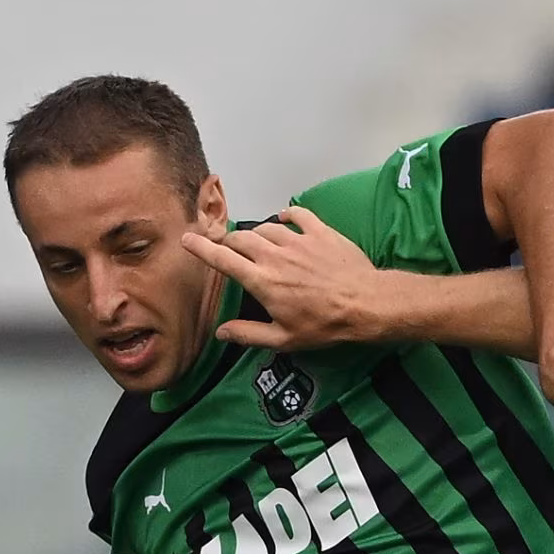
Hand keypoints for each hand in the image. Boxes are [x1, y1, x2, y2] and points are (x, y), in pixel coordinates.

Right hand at [181, 207, 385, 349]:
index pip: (223, 259)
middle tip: (227, 247)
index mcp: (262, 280)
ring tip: (256, 242)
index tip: (188, 239)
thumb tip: (221, 333)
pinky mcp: (319, 232)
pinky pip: (298, 215)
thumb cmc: (325, 325)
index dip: (202, 248)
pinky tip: (285, 219)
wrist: (365, 304)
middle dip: (228, 241)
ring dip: (256, 233)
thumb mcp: (284, 339)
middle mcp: (274, 255)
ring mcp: (297, 240)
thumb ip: (249, 334)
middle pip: (241, 239)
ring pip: (266, 228)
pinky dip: (288, 215)